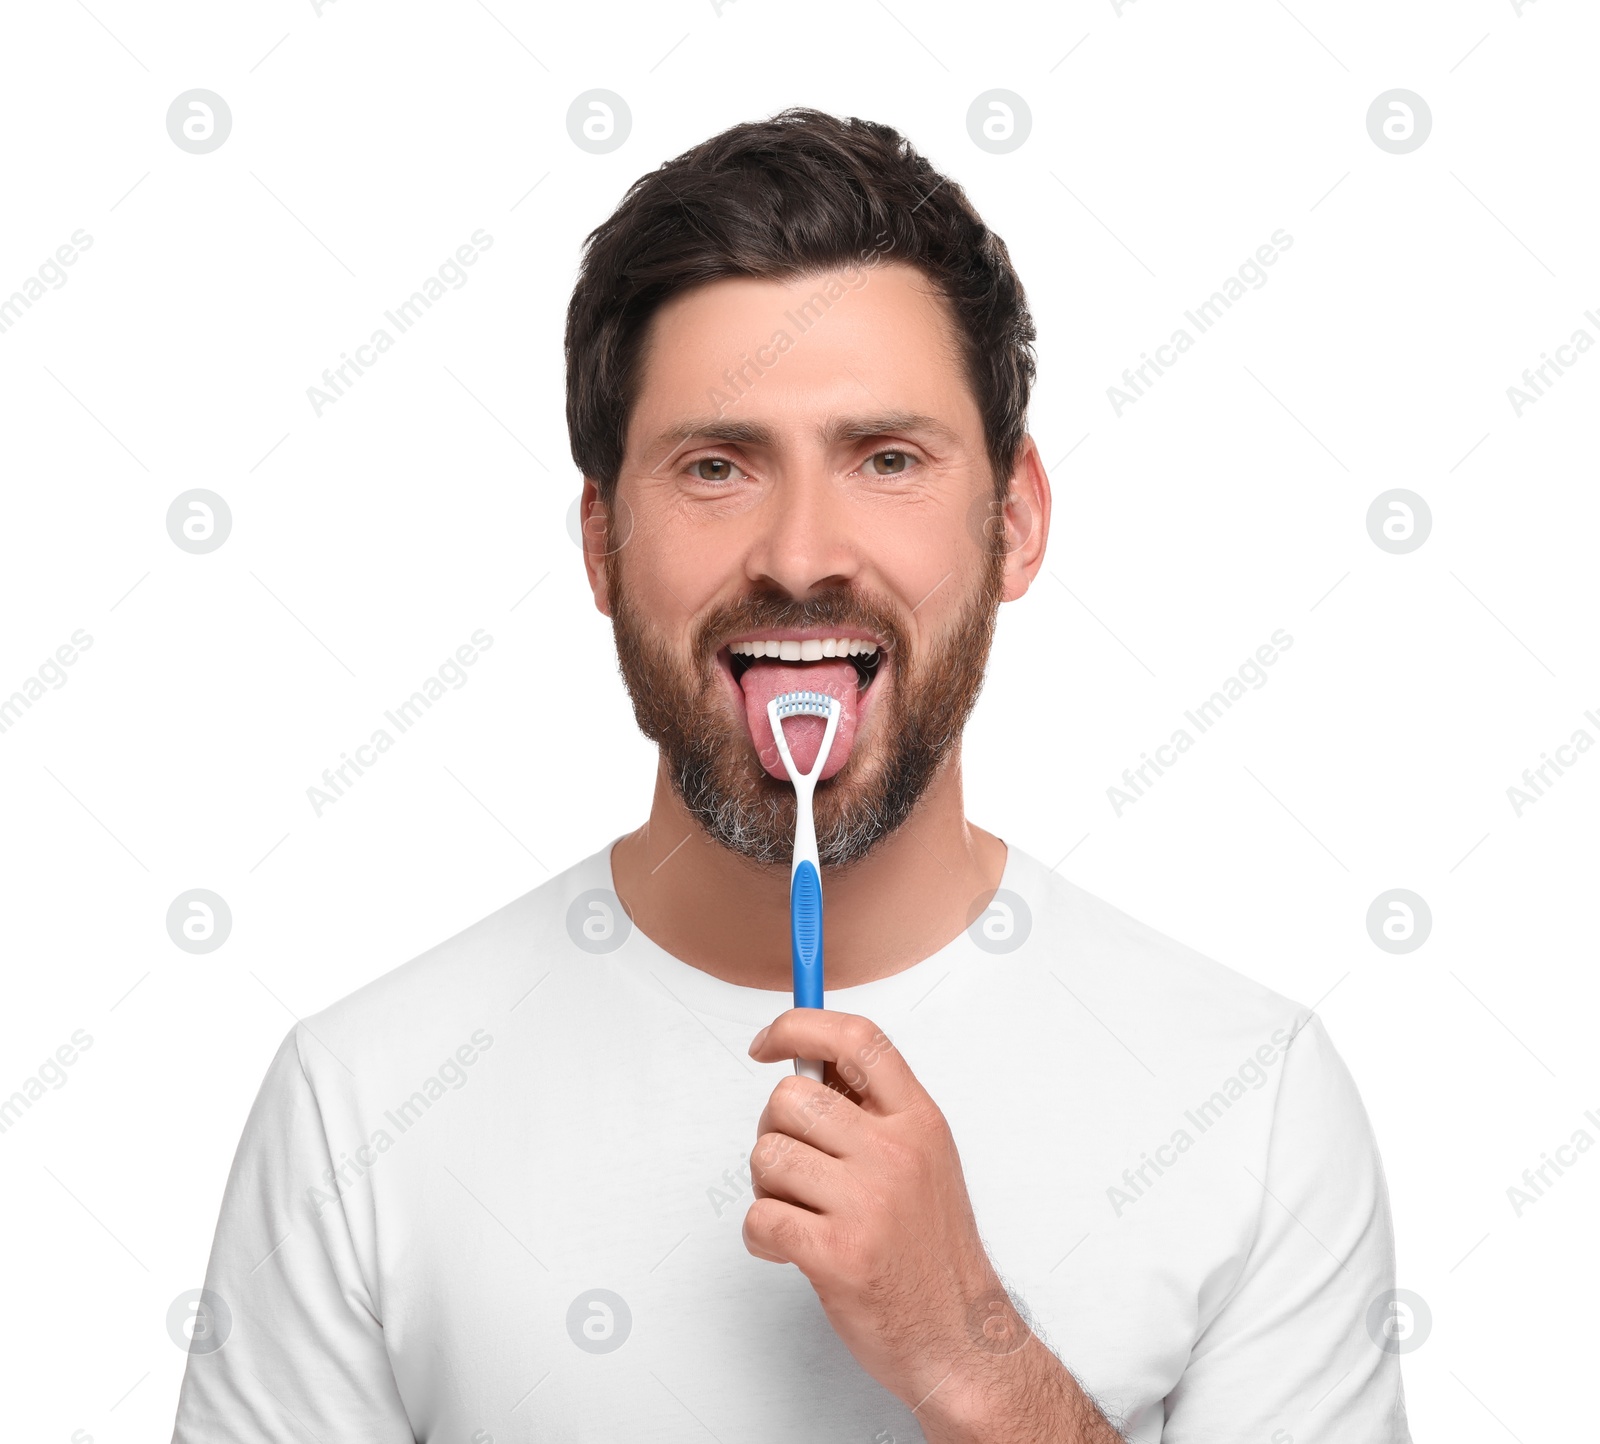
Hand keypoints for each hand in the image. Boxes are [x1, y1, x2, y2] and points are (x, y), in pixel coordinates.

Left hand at [743, 1008, 1021, 1424]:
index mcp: (919, 1120)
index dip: (800, 1025)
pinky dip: (761, 1236)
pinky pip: (760, 1217)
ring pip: (767, 1155)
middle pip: (791, 1098)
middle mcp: (897, 1152)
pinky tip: (789, 1250)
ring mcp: (868, 1203)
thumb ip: (873, 1113)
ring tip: (800, 1214)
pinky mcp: (838, 1254)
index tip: (768, 1043)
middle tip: (795, 1169)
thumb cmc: (931, 1252)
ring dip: (767, 1188)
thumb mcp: (924, 1161)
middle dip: (774, 1131)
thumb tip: (804, 1064)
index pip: (857, 1039)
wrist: (960, 1340)